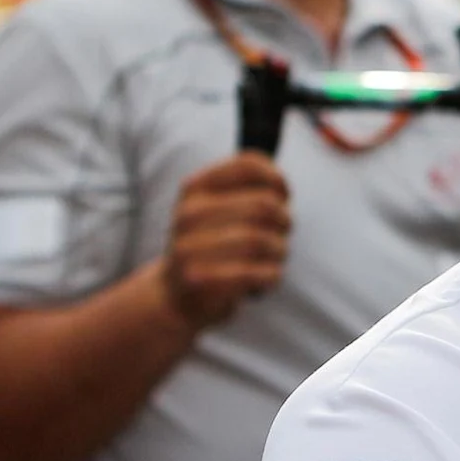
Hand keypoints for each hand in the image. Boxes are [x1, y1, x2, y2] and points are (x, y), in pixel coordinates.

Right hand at [158, 152, 289, 328]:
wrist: (175, 295)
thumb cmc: (212, 246)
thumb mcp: (219, 210)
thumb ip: (250, 191)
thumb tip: (282, 187)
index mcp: (194, 188)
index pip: (247, 166)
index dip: (277, 179)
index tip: (283, 196)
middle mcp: (188, 214)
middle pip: (263, 205)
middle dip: (284, 220)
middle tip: (282, 233)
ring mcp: (189, 248)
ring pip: (263, 240)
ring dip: (280, 250)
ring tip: (273, 257)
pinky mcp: (200, 281)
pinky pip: (259, 272)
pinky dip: (273, 275)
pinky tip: (265, 277)